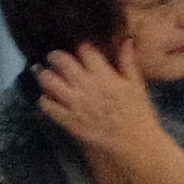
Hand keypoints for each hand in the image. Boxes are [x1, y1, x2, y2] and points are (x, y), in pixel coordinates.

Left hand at [33, 39, 169, 163]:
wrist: (135, 143)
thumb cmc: (139, 113)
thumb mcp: (137, 85)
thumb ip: (128, 62)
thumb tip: (126, 40)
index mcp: (104, 75)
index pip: (85, 50)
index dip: (81, 47)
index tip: (81, 50)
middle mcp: (86, 86)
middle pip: (61, 61)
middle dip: (55, 56)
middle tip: (55, 58)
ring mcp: (74, 103)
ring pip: (48, 81)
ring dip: (45, 75)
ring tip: (47, 75)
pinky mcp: (67, 119)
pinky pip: (47, 105)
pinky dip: (45, 99)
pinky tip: (49, 98)